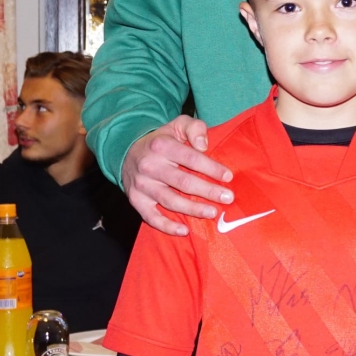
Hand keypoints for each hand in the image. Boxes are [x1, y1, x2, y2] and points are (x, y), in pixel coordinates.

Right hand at [121, 115, 233, 235]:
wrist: (127, 152)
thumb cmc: (161, 140)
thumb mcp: (177, 125)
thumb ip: (194, 128)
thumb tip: (204, 145)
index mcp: (162, 145)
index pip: (191, 158)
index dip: (211, 168)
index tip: (228, 177)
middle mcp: (150, 166)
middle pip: (183, 182)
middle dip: (208, 191)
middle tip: (228, 198)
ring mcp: (142, 185)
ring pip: (170, 201)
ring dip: (193, 209)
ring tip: (212, 212)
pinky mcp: (136, 201)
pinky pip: (151, 217)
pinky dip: (167, 226)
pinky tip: (184, 230)